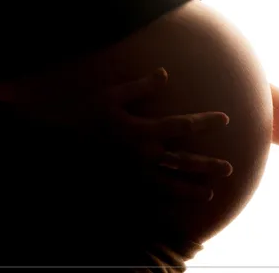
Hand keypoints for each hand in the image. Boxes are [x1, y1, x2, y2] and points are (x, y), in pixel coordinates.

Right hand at [37, 67, 233, 201]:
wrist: (49, 145)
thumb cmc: (80, 114)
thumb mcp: (111, 96)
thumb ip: (141, 86)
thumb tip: (164, 74)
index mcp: (142, 130)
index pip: (183, 125)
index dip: (206, 121)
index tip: (225, 118)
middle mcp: (142, 155)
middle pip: (184, 161)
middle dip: (208, 165)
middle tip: (229, 168)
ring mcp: (132, 175)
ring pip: (170, 185)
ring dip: (192, 189)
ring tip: (210, 194)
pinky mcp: (121, 187)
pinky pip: (148, 198)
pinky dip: (165, 202)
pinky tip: (176, 204)